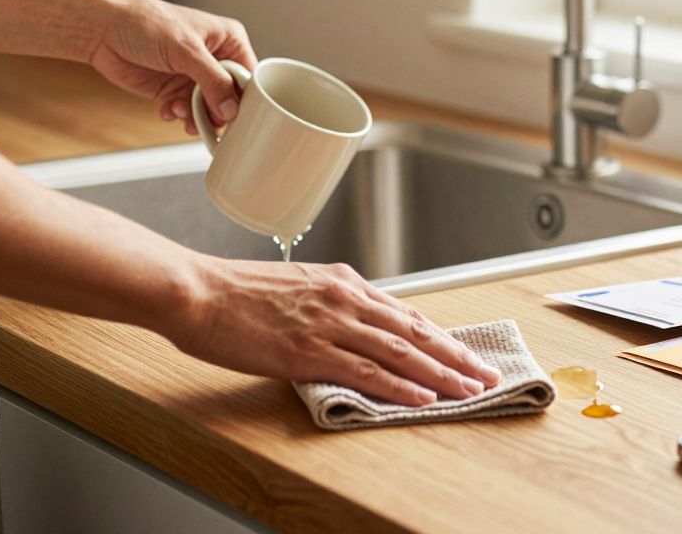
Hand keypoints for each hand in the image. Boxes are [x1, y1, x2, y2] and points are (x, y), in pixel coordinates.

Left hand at [89, 0, 257, 133]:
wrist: (103, 31)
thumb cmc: (144, 24)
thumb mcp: (185, 50)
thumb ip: (213, 80)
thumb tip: (231, 109)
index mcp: (228, 40)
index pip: (249, 76)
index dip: (244, 98)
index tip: (234, 116)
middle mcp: (215, 58)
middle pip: (231, 97)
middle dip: (217, 111)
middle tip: (204, 119)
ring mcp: (195, 76)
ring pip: (210, 109)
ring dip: (197, 116)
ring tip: (179, 112)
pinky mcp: (175, 89)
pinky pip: (188, 112)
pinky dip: (180, 116)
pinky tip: (167, 109)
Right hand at [171, 258, 502, 405]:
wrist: (197, 292)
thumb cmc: (235, 292)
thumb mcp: (294, 287)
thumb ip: (327, 305)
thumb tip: (351, 327)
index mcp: (341, 282)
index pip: (403, 313)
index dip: (438, 336)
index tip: (463, 352)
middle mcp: (344, 299)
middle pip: (414, 331)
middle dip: (455, 354)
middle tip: (485, 373)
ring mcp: (329, 325)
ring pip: (400, 352)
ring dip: (441, 373)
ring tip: (469, 389)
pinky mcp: (310, 352)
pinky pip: (367, 371)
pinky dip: (400, 386)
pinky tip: (423, 397)